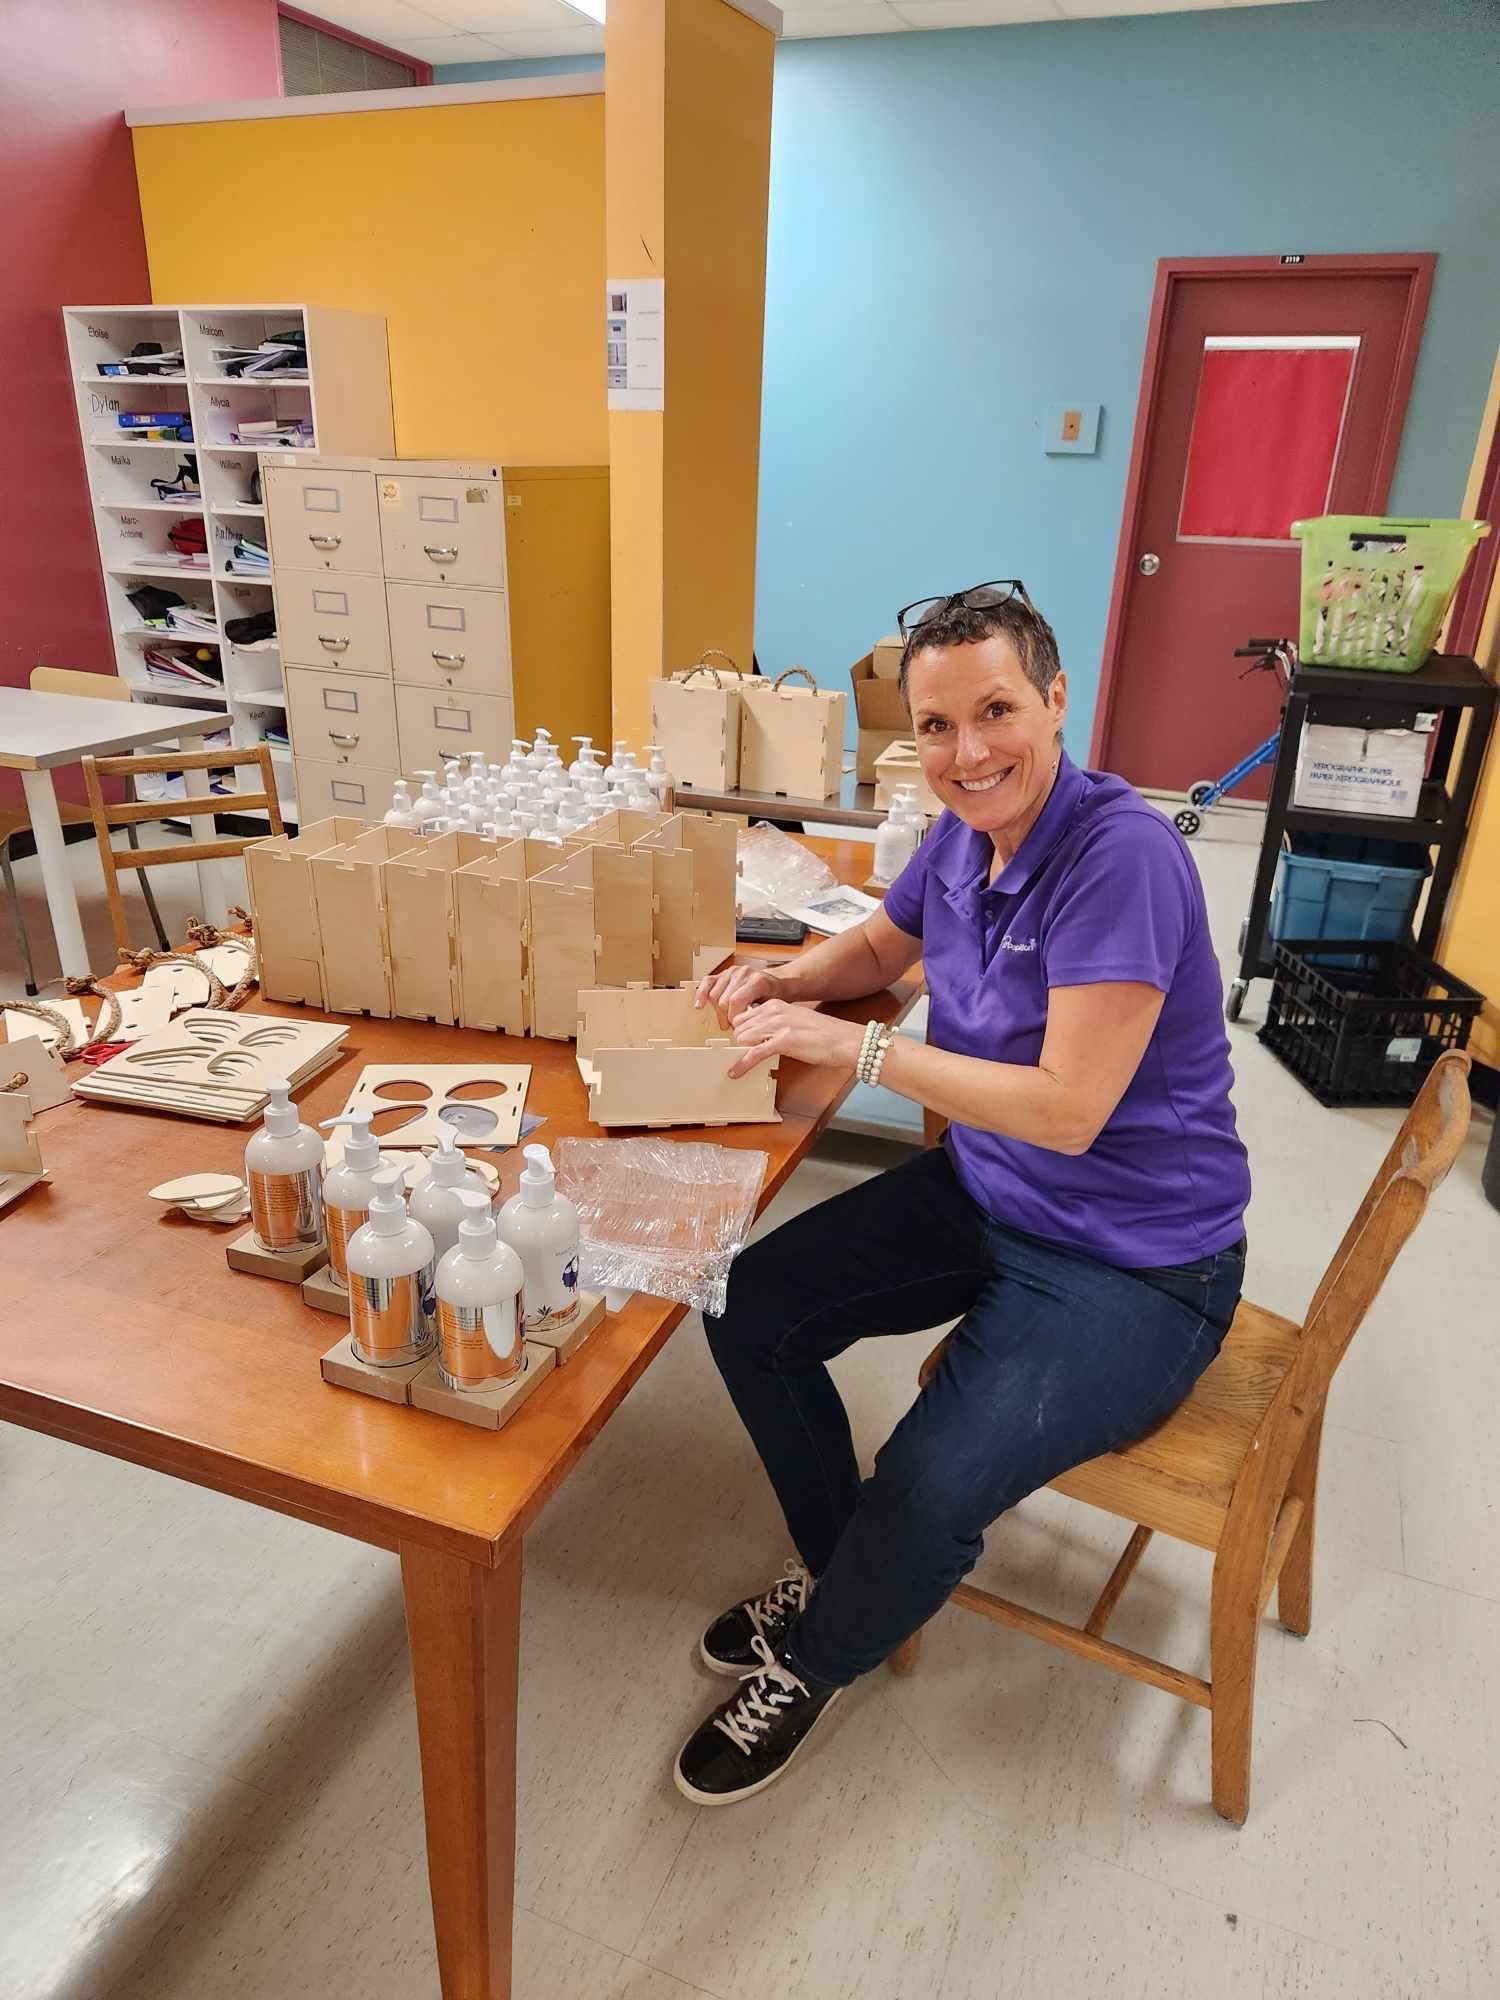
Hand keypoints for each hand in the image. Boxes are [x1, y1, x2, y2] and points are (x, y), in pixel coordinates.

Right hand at [695, 961, 784, 1027]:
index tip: (737, 1026)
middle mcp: (743, 973)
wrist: (777, 984)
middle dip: (726, 1016)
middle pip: (724, 1000)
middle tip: (731, 1025)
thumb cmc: (773, 996)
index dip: (733, 1017)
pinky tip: (700, 1005)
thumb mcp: (771, 1007)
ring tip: (724, 1018)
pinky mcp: (723, 973)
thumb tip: (746, 1028)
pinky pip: (707, 982)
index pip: (736, 1001)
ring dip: (716, 1010)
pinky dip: (701, 994)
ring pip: (714, 994)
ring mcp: (732, 972)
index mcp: (756, 981)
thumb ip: (758, 1015)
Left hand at [725, 999, 865, 1078]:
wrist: (845, 1040)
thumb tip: (760, 1035)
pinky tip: (735, 1073)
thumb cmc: (825, 1034)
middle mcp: (774, 1011)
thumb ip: (776, 1023)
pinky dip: (742, 1065)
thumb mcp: (795, 1020)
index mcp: (776, 1004)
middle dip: (737, 1043)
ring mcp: (778, 1025)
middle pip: (740, 1027)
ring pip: (743, 1039)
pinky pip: (753, 1054)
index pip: (744, 1015)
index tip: (738, 1043)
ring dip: (739, 1053)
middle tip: (737, 1056)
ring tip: (738, 1064)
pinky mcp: (783, 1042)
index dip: (741, 1031)